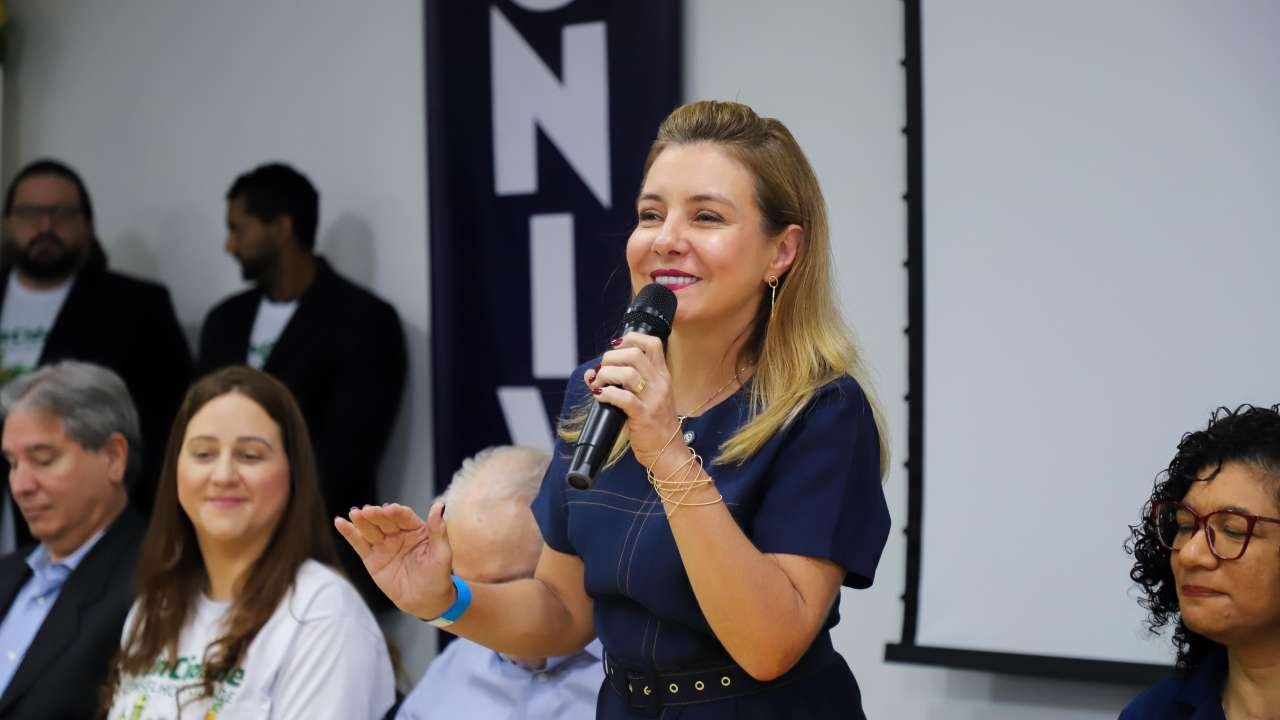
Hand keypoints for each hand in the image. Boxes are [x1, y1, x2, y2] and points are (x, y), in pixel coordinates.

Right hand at [335, 502, 455, 619]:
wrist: (425, 600)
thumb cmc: (437, 575)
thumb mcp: (442, 553)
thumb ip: (438, 530)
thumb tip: (439, 505)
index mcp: (416, 529)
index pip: (404, 517)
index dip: (397, 513)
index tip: (390, 509)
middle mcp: (398, 534)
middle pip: (385, 521)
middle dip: (377, 515)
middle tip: (368, 511)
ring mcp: (384, 545)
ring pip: (371, 530)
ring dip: (361, 521)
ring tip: (354, 513)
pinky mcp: (372, 558)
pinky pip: (360, 544)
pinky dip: (349, 534)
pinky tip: (340, 523)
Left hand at [586, 332, 684, 466]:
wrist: (668, 452)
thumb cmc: (654, 425)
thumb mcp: (646, 398)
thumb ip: (623, 382)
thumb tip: (591, 373)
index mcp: (662, 376)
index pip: (653, 344)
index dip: (631, 339)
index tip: (615, 348)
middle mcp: (660, 384)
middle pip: (634, 354)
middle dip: (610, 358)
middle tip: (602, 372)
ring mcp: (653, 399)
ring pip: (627, 373)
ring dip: (606, 375)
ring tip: (600, 385)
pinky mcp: (644, 416)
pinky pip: (622, 397)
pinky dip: (606, 394)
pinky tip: (600, 397)